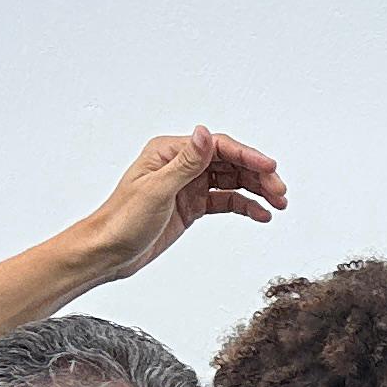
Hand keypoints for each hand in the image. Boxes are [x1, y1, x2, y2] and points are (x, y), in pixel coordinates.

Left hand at [65, 127, 288, 283]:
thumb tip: (204, 133)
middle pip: (230, 162)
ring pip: (231, 181)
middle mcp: (180, 165)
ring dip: (257, 190)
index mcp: (169, 152)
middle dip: (258, 175)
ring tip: (278, 203)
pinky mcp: (191, 206)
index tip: (270, 168)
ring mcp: (187, 185)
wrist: (106, 253)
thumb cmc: (121, 221)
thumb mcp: (156, 190)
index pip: (217, 147)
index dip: (248, 156)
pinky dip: (245, 206)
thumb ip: (185, 162)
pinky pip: (225, 201)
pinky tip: (261, 214)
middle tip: (280, 191)